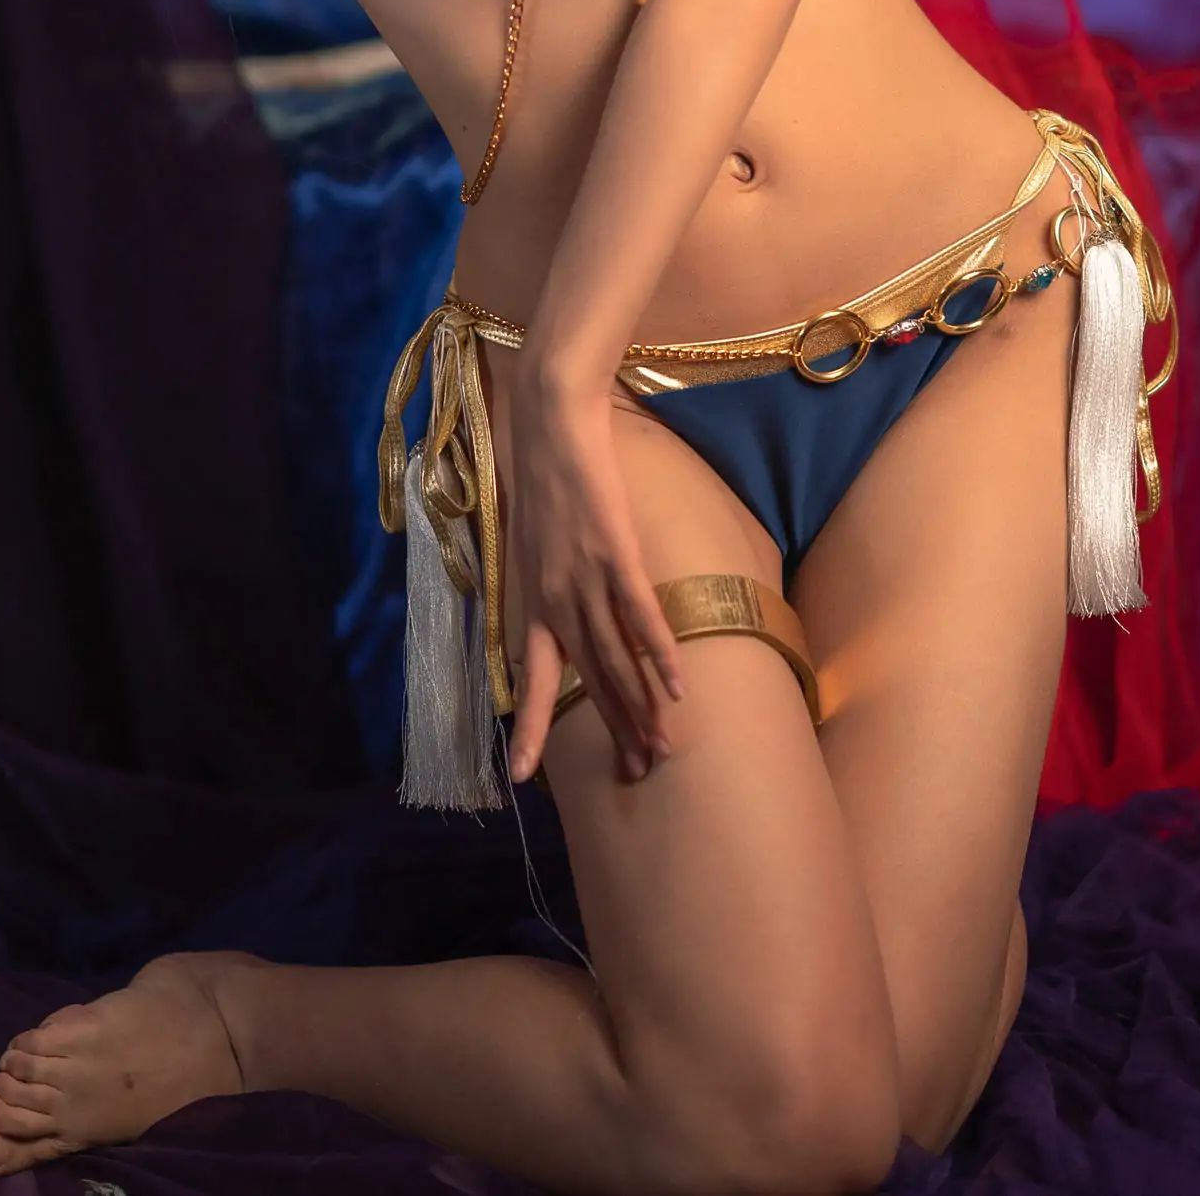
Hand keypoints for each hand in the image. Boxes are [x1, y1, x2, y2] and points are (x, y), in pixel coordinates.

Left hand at [505, 370, 682, 787]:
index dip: (530, 727)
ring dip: (641, 705)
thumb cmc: (547, 475)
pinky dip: (659, 651)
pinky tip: (677, 685)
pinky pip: (637, 611)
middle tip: (639, 771)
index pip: (534, 678)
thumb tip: (571, 614)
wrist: (550, 420)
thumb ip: (553, 583)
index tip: (522, 778)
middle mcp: (556, 596)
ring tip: (662, 746)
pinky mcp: (612, 548)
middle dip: (614, 728)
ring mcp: (584, 574)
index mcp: (535, 599)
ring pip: (616, 656)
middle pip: (591, 678)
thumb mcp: (537, 541)